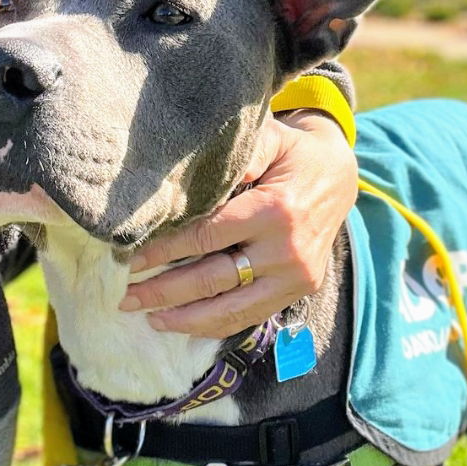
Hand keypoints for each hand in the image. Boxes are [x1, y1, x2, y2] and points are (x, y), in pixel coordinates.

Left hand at [118, 110, 357, 337]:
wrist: (341, 177)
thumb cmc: (294, 154)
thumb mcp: (270, 139)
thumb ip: (237, 155)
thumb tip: (192, 179)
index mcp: (275, 210)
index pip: (206, 237)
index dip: (164, 251)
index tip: (130, 260)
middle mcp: (287, 250)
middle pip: (213, 279)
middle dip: (164, 290)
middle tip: (126, 297)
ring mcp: (297, 277)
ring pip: (232, 309)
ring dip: (185, 318)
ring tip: (148, 318)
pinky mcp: (301, 290)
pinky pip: (253, 315)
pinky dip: (216, 325)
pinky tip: (185, 326)